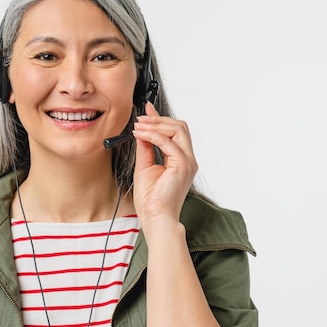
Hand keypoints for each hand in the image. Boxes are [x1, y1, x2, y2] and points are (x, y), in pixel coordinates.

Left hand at [132, 102, 197, 223]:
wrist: (155, 217)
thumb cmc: (151, 199)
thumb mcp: (145, 166)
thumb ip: (146, 148)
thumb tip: (142, 131)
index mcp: (181, 160)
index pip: (175, 132)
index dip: (160, 118)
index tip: (147, 109)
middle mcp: (188, 160)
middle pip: (180, 127)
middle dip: (159, 119)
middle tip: (141, 118)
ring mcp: (187, 162)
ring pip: (177, 130)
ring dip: (156, 125)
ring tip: (139, 126)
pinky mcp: (182, 165)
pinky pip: (168, 142)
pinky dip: (153, 135)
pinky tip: (140, 135)